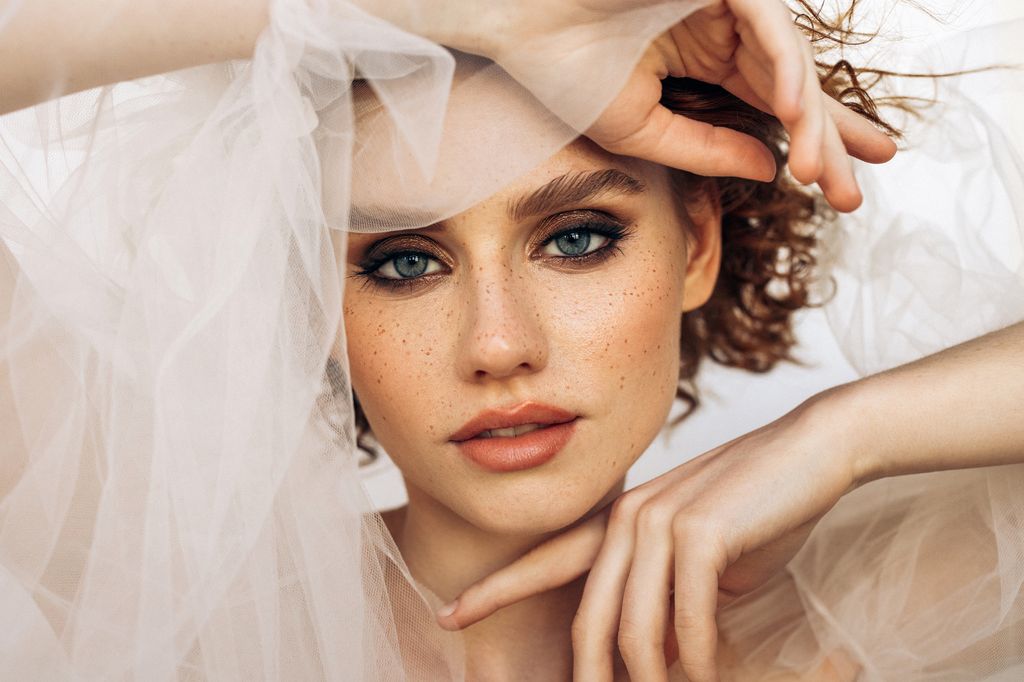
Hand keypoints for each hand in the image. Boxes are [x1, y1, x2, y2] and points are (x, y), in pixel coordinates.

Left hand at [435, 391, 863, 681]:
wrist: (814, 450)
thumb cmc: (760, 506)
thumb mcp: (705, 559)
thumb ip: (670, 597)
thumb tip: (659, 654)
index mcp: (620, 520)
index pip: (547, 561)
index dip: (494, 589)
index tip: (449, 613)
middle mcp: (629, 518)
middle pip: (592, 620)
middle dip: (591, 676)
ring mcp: (660, 521)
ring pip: (636, 629)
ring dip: (653, 679)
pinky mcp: (700, 532)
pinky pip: (689, 618)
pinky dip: (700, 657)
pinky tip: (712, 673)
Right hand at [583, 0, 894, 211]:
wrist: (517, 24)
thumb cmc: (564, 69)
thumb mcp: (641, 130)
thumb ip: (705, 150)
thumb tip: (771, 170)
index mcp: (708, 57)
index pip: (775, 102)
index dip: (811, 145)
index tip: (837, 192)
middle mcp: (726, 26)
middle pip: (796, 85)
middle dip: (830, 140)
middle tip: (854, 194)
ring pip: (789, 61)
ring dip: (808, 120)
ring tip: (821, 174)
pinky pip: (766, 24)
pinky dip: (784, 69)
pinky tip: (793, 116)